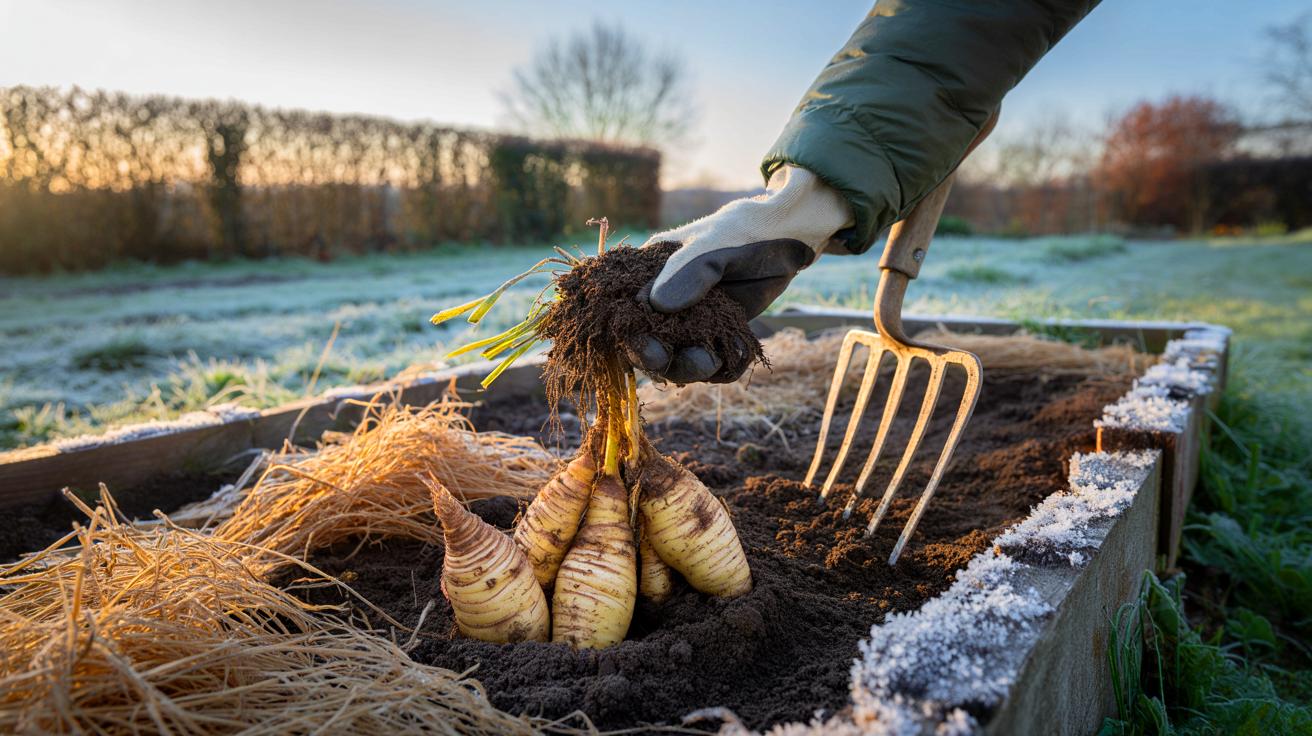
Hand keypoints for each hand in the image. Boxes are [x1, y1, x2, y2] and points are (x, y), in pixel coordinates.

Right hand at [629, 166, 851, 383]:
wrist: (784, 238)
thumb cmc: (740, 232)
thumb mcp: (711, 246)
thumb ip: (686, 273)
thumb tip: (655, 304)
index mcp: (649, 275)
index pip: (626, 311)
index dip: (632, 337)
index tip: (652, 352)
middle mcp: (664, 302)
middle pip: (650, 343)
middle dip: (662, 360)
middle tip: (687, 363)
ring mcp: (691, 321)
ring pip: (679, 357)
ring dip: (692, 366)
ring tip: (713, 363)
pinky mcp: (717, 334)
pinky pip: (713, 360)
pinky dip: (724, 366)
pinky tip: (738, 357)